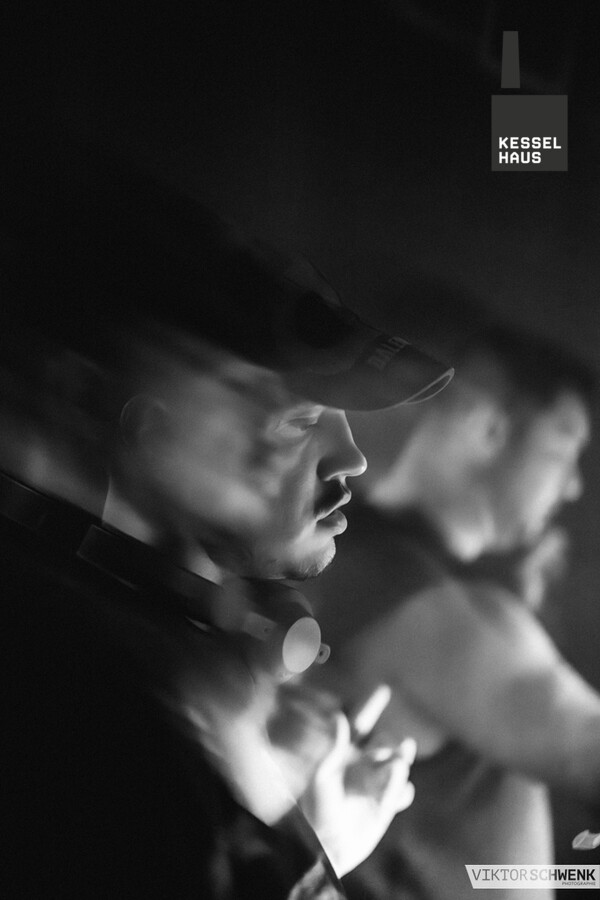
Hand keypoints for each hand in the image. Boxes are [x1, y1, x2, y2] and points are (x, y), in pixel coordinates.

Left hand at [299, 685, 415, 876]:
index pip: (361, 722)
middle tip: (389, 749)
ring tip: (398, 764)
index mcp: (344, 752)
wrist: (325, 845)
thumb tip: (339, 715)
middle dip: (390, 741)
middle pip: (385, 741)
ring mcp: (374, 783)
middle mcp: (362, 763)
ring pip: (398, 762)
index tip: (384, 688)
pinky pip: (402, 792)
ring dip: (401, 761)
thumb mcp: (322, 774)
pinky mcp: (385, 806)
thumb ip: (332, 746)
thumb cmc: (316, 807)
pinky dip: (402, 792)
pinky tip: (400, 795)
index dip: (371, 705)